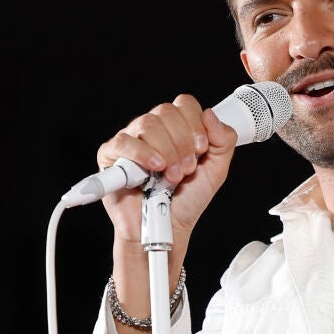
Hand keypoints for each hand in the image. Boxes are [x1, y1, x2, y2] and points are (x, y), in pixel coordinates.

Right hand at [96, 94, 238, 243]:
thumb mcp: (216, 170)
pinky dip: (142, 153)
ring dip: (166, 152)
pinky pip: (123, 141)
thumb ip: (222, 140)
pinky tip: (154, 168)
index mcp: (176, 128)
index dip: (195, 124)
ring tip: (171, 176)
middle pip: (166, 111)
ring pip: (148, 123)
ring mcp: (131, 140)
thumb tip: (210, 114)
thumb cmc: (187, 201)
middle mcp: (152, 130)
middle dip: (182, 142)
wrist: (167, 229)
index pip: (184, 104)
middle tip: (186, 169)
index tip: (201, 149)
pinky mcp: (111, 155)